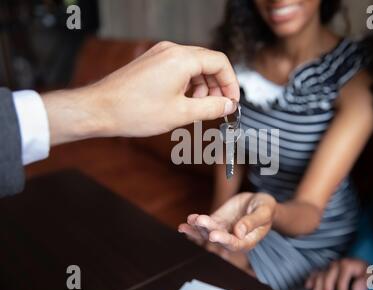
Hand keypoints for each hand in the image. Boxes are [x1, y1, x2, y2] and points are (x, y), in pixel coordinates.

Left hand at [42, 41, 239, 145]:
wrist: (100, 109)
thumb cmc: (134, 111)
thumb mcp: (181, 113)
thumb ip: (211, 107)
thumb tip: (228, 105)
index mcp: (182, 59)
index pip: (220, 63)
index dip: (231, 84)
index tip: (232, 101)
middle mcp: (171, 51)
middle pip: (208, 63)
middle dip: (216, 86)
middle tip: (217, 108)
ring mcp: (160, 54)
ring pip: (194, 66)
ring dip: (202, 87)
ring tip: (198, 108)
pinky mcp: (152, 62)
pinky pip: (179, 69)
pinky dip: (188, 84)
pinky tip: (183, 102)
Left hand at [179, 192, 276, 251]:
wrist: (259, 202)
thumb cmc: (265, 208)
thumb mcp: (264, 212)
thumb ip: (252, 222)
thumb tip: (239, 232)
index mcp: (248, 241)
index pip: (234, 244)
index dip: (224, 240)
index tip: (213, 235)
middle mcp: (233, 239)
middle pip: (218, 238)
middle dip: (208, 230)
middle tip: (200, 221)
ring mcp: (223, 230)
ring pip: (208, 232)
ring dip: (198, 227)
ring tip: (191, 219)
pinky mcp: (217, 221)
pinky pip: (203, 225)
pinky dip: (194, 225)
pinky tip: (184, 224)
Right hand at [305, 258, 368, 289]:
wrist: (361, 266)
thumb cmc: (366, 272)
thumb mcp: (371, 275)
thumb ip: (366, 281)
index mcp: (347, 264)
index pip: (341, 281)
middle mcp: (335, 264)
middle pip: (328, 278)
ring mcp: (328, 267)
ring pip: (320, 275)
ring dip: (317, 287)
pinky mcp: (324, 269)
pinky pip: (315, 273)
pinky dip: (311, 279)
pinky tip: (308, 286)